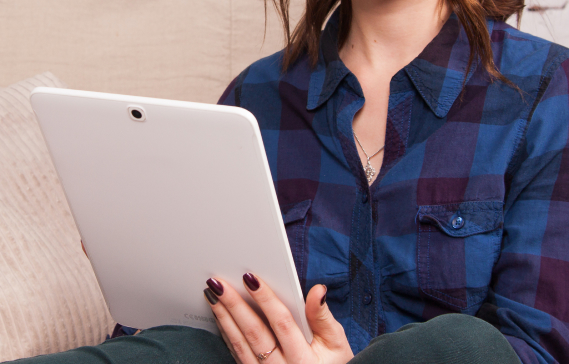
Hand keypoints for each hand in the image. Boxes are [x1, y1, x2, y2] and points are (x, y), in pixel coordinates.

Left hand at [203, 273, 353, 363]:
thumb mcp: (336, 344)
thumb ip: (323, 317)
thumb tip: (317, 290)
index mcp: (303, 359)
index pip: (282, 323)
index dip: (266, 299)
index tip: (251, 278)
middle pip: (254, 332)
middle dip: (234, 305)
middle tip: (218, 283)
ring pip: (239, 343)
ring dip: (224, 317)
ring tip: (212, 294)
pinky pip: (236, 353)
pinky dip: (226, 332)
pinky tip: (219, 315)